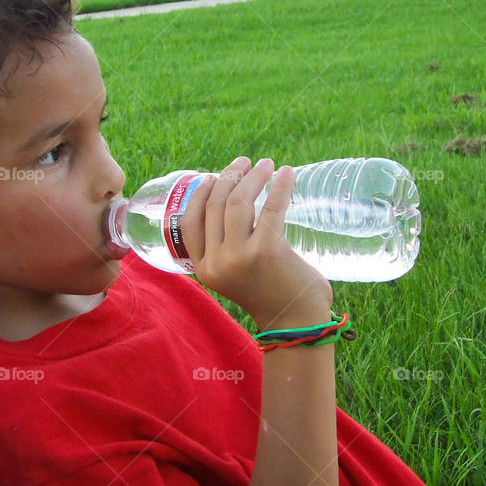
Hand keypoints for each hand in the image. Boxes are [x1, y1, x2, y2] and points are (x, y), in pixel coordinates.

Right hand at [179, 156, 332, 330]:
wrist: (296, 322)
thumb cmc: (270, 293)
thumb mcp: (234, 274)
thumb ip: (226, 248)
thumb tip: (231, 200)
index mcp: (204, 270)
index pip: (190, 222)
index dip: (200, 195)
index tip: (212, 176)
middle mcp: (216, 263)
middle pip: (215, 206)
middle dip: (228, 177)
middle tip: (244, 163)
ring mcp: (239, 257)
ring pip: (238, 202)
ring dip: (252, 177)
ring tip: (265, 164)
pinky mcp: (266, 250)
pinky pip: (270, 208)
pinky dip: (279, 186)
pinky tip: (286, 173)